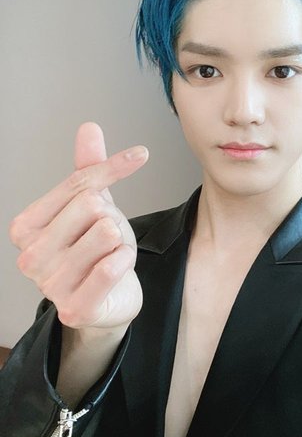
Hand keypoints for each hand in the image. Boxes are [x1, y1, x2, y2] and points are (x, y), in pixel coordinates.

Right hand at [9, 122, 148, 331]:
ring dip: (120, 243)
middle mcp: (30, 256)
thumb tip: (89, 127)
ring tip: (108, 257)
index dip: (114, 168)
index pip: (79, 182)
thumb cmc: (95, 252)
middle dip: (112, 219)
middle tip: (106, 240)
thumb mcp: (92, 207)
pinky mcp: (75, 308)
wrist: (107, 302)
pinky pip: (111, 267)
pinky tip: (117, 269)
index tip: (140, 154)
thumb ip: (88, 169)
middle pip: (93, 206)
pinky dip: (124, 261)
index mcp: (25, 227)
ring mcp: (49, 285)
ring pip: (106, 232)